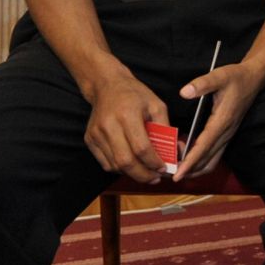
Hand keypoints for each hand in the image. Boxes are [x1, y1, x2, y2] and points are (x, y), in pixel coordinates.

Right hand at [84, 68, 169, 182]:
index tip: (164, 168)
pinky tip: (132, 166)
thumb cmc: (135, 95)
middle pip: (125, 161)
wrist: (107, 86)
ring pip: (114, 165)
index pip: (141, 148)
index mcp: (127, 114)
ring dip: (132, 174)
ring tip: (146, 173)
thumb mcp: (157, 105)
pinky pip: (105, 163)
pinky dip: (120, 169)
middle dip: (143, 175)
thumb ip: (165, 129)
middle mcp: (109, 125)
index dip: (154, 162)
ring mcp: (96, 134)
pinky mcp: (89, 140)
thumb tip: (174, 152)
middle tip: (156, 178)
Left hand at [176, 60, 264, 179]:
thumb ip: (202, 84)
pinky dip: (201, 161)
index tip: (178, 174)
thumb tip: (184, 92)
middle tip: (170, 175)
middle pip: (207, 160)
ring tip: (178, 170)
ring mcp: (227, 135)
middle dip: (190, 170)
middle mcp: (226, 132)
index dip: (190, 162)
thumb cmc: (236, 77)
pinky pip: (214, 155)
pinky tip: (188, 157)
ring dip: (196, 169)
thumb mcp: (220, 76)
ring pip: (212, 161)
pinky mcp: (227, 134)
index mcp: (222, 121)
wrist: (254, 78)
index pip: (204, 146)